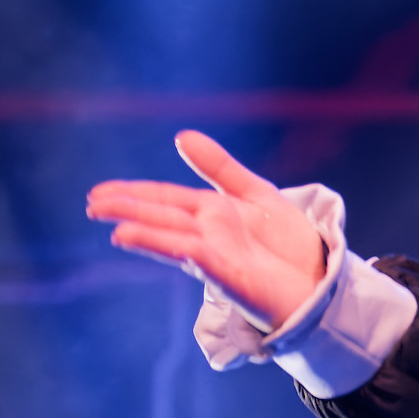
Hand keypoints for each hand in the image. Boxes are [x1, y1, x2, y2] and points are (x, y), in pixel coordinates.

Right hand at [86, 130, 325, 328]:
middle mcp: (209, 237)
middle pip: (162, 218)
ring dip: (146, 235)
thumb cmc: (292, 245)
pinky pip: (204, 262)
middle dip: (128, 210)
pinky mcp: (235, 280)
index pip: (164, 199)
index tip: (98, 192)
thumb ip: (221, 168)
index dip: (132, 193)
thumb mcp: (256, 194)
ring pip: (176, 241)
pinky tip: (171, 245)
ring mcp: (220, 259)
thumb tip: (182, 136)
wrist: (326, 281)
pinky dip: (183, 251)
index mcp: (212, 215)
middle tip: (92, 205)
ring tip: (115, 229)